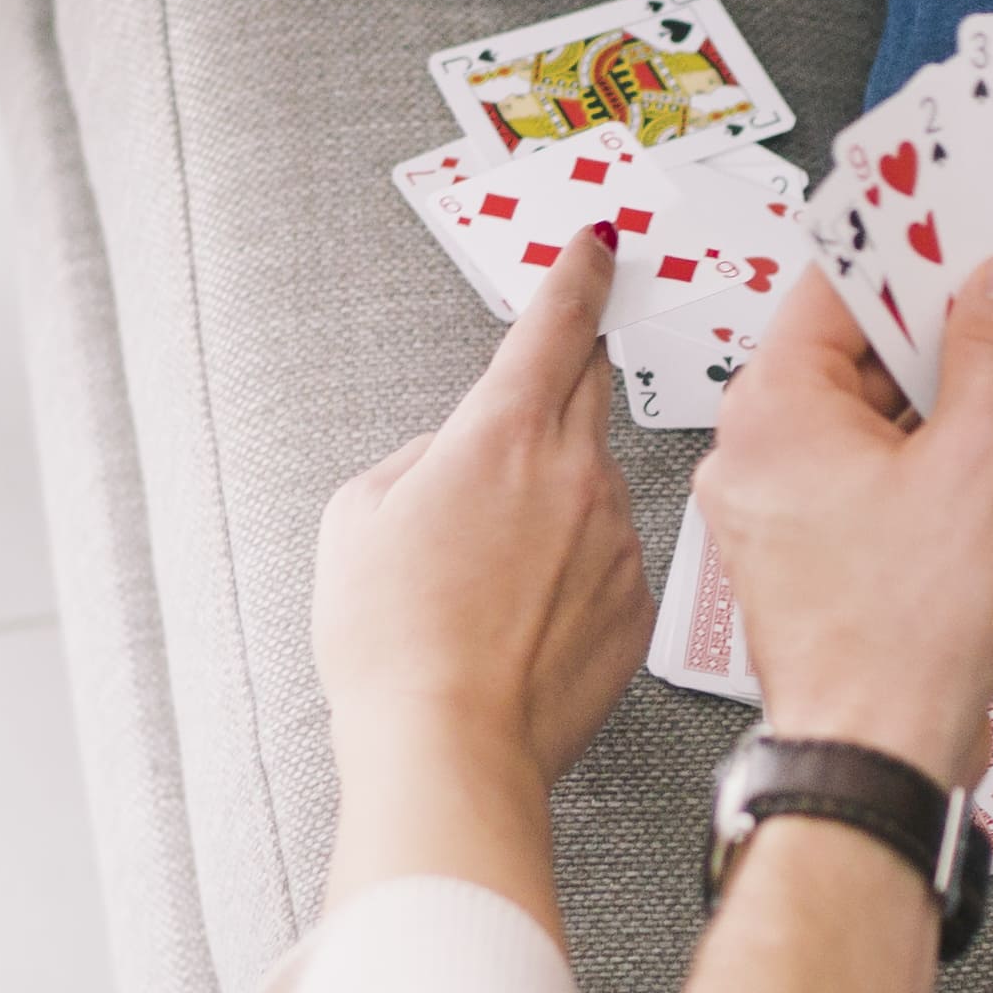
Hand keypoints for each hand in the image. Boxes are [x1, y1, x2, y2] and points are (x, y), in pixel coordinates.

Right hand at [314, 229, 652, 802]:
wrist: (448, 743)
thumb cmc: (391, 640)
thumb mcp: (356, 516)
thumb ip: (416, 458)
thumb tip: (449, 456)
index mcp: (500, 434)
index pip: (556, 323)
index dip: (579, 274)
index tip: (596, 249)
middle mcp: (574, 474)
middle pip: (589, 389)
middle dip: (565, 383)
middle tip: (526, 414)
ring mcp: (614, 539)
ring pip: (594, 483)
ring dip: (556, 498)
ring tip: (491, 571)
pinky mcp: (635, 604)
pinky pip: (608, 557)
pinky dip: (574, 568)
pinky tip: (523, 614)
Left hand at [703, 259, 992, 788]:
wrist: (883, 759)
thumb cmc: (896, 635)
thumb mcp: (977, 461)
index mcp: (772, 409)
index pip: (836, 287)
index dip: (914, 252)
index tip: (965, 228)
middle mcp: (770, 455)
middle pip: (876, 356)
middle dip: (971, 334)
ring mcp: (805, 513)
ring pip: (906, 428)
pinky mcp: (844, 562)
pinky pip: (913, 489)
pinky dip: (982, 473)